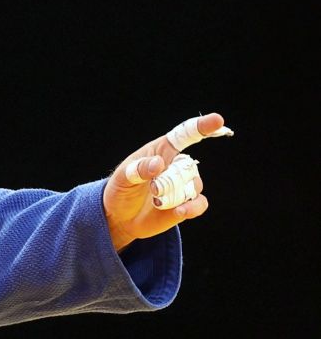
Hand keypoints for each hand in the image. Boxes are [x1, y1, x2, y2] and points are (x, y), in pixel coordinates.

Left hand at [103, 113, 225, 251]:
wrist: (120, 218)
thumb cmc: (120, 191)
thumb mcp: (121, 179)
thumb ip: (137, 169)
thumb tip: (159, 162)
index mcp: (162, 151)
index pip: (185, 135)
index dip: (202, 127)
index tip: (218, 120)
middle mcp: (177, 165)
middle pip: (188, 167)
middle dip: (169, 180)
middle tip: (151, 189)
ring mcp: (184, 185)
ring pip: (193, 186)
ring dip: (173, 196)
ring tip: (156, 201)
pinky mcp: (187, 204)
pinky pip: (200, 203)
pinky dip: (191, 208)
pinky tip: (179, 211)